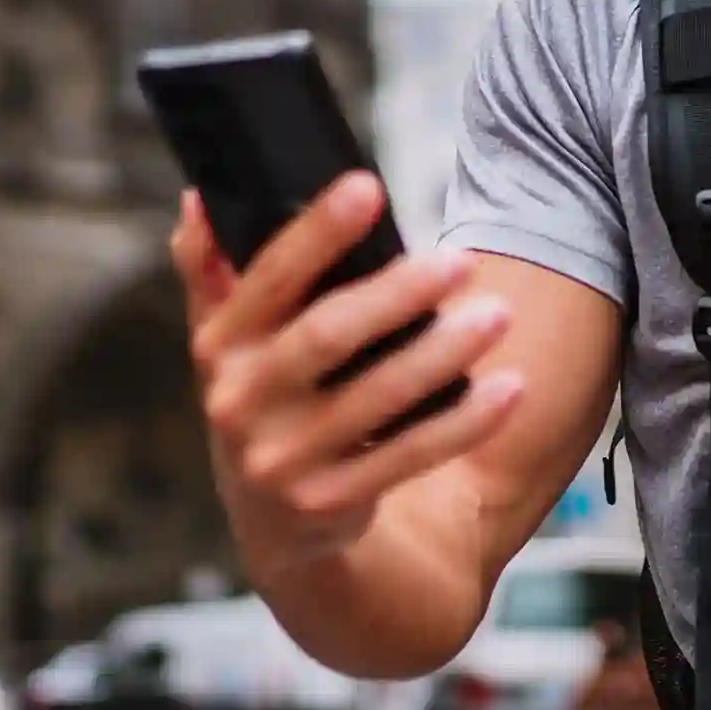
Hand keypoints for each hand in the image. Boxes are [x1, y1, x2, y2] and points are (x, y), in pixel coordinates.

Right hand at [170, 173, 524, 580]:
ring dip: (444, 353)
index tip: (369, 186)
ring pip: (378, 397)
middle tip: (463, 262)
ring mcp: (284, 459)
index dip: (316, 233)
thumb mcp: (226, 341)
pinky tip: (509, 387)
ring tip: (499, 314)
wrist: (275, 522)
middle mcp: (241, 403)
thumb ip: (211, 271)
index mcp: (221, 347)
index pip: (269, 278)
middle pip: (327, 335)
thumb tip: (201, 199)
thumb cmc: (266, 396)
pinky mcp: (331, 501)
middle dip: (397, 294)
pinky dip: (464, 421)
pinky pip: (409, 456)